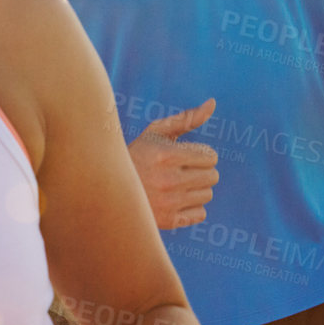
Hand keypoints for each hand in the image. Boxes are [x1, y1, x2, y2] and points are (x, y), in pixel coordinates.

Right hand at [128, 98, 218, 227]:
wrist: (110, 188)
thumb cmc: (138, 154)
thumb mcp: (157, 132)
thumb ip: (187, 118)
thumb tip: (212, 103)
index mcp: (166, 156)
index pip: (210, 157)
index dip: (201, 154)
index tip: (187, 155)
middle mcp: (167, 181)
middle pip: (213, 176)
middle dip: (201, 171)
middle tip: (183, 169)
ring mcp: (168, 204)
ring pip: (208, 195)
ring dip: (197, 188)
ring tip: (178, 184)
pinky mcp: (168, 221)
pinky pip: (201, 213)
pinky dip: (192, 207)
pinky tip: (175, 200)